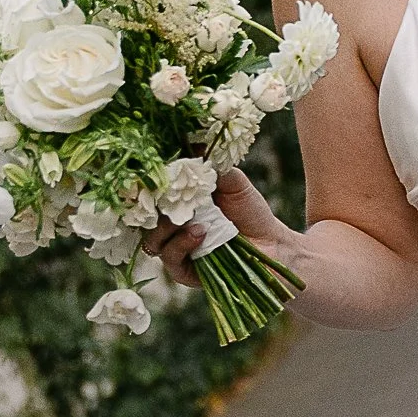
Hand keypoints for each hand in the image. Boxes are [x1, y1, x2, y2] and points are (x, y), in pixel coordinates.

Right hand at [147, 167, 292, 288]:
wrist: (273, 244)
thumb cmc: (250, 212)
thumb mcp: (232, 182)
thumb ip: (212, 167)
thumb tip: (192, 143)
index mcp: (177, 205)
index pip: (150, 196)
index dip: (147, 186)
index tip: (153, 171)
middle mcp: (170, 228)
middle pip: (144, 219)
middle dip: (153, 206)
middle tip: (168, 195)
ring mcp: (175, 250)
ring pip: (152, 241)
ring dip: (167, 227)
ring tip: (192, 218)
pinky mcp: (185, 273)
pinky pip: (171, 260)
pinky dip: (183, 244)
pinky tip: (200, 233)